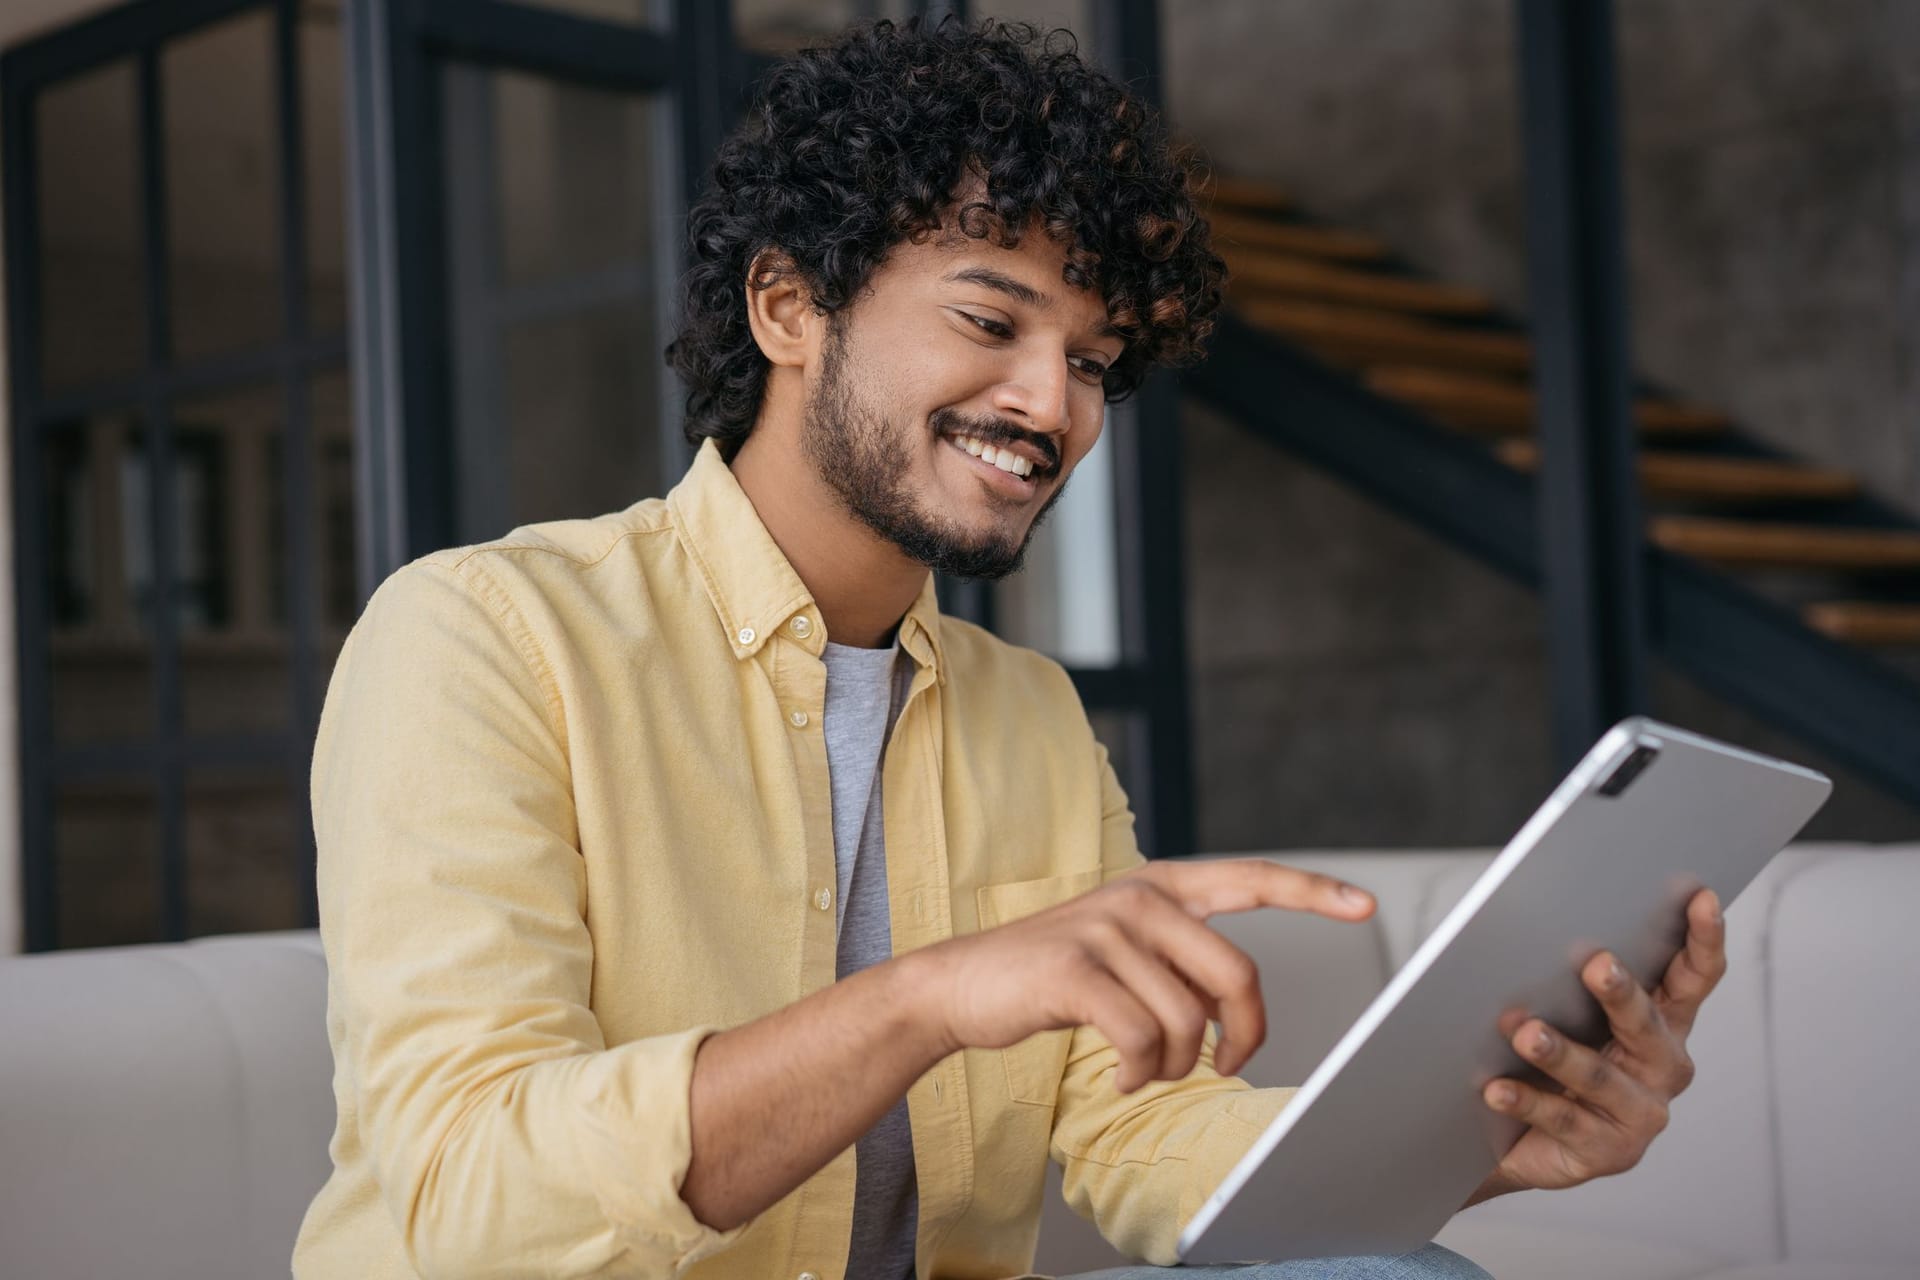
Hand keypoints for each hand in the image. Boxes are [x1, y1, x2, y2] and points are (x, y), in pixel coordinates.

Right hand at [925, 860, 1376, 1092]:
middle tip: (1222, 1067)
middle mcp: (1139, 897)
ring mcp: (1106, 929)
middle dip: (1241, 1037)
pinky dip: (1137, 1075)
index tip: (1364, 905)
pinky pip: (1141, 1040)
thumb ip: (1179, 961)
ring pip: (1188, 1019)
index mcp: (1160, 887)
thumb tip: (1233, 1013)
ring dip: (1175, 1066)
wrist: (962, 986)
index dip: (1312, 892)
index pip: (1251, 878)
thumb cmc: (1053, 980)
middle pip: (1236, 974)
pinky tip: (1116, 1079)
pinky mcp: (1075, 970)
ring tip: (1144, 1071)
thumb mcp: (1123, 952)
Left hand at [1470, 887, 1725, 1200]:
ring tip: (1526, 1032)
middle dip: (1620, 993)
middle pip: (1646, 1023)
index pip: (1694, 976)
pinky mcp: (1608, 1151)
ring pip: (1599, 1076)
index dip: (1703, 938)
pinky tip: (1496, 1088)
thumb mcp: (1566, 1012)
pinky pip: (1563, 1120)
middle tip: (1595, 964)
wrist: (1515, 1134)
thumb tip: (1539, 923)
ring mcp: (1641, 1113)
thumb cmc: (1544, 1057)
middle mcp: (1663, 1066)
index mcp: (1663, 1021)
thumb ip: (1568, 976)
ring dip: (1559, 1052)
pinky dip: (1526, 1101)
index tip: (1701, 897)